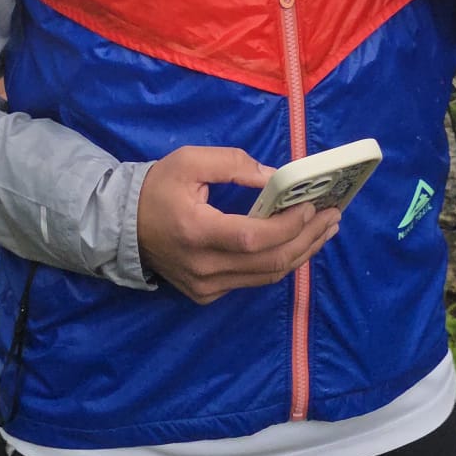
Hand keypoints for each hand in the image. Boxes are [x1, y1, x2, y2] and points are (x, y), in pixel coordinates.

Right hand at [137, 146, 339, 304]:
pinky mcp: (208, 294)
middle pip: (270, 261)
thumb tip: (275, 178)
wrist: (122, 225)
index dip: (289, 225)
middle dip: (308, 238)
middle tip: (333, 216)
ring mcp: (206, 287)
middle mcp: (203, 268)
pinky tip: (297, 243)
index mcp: (196, 232)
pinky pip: (254, 280)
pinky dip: (280, 261)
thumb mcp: (190, 161)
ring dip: (301, 252)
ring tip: (325, 229)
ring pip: (267, 275)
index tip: (313, 205)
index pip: (254, 238)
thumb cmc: (158, 188)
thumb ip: (234, 165)